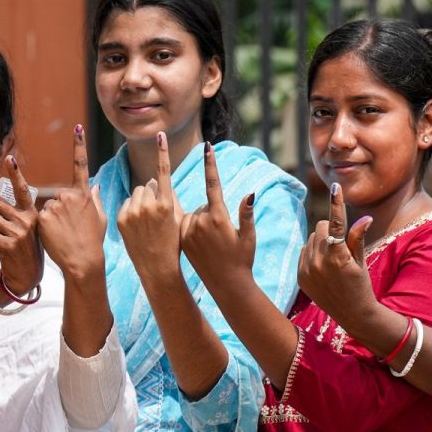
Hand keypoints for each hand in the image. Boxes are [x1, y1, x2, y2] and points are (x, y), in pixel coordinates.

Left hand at [0, 154, 42, 294]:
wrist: (27, 276)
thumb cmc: (24, 251)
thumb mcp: (26, 230)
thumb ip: (14, 214)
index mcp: (32, 214)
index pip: (22, 189)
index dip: (16, 173)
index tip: (10, 158)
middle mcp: (27, 221)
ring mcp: (19, 233)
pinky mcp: (8, 244)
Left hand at [39, 124, 106, 279]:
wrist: (83, 261)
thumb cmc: (93, 241)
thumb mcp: (100, 218)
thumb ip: (95, 200)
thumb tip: (95, 185)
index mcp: (85, 195)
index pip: (81, 164)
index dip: (79, 145)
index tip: (78, 127)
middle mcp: (69, 196)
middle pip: (59, 196)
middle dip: (61, 209)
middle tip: (69, 227)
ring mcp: (56, 205)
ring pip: (48, 206)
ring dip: (52, 218)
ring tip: (63, 234)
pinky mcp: (43, 216)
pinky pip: (40, 216)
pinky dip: (44, 225)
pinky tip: (54, 236)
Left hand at [117, 131, 183, 278]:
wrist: (157, 267)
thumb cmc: (173, 242)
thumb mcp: (179, 218)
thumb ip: (169, 196)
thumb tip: (156, 179)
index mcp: (166, 204)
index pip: (163, 172)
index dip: (162, 152)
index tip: (160, 135)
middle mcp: (148, 206)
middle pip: (147, 185)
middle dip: (152, 193)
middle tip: (156, 213)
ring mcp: (133, 213)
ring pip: (136, 193)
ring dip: (141, 200)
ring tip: (147, 220)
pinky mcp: (120, 219)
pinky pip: (126, 203)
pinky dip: (131, 209)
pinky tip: (137, 225)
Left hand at [181, 141, 256, 285]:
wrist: (226, 284)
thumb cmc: (242, 259)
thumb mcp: (249, 235)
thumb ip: (246, 213)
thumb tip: (250, 193)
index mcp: (219, 217)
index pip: (214, 184)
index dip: (210, 164)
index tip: (207, 147)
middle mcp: (201, 221)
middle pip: (205, 205)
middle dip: (213, 214)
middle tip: (221, 236)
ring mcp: (188, 230)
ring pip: (194, 215)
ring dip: (201, 223)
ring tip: (210, 244)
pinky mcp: (180, 238)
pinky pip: (184, 223)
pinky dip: (190, 229)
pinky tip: (199, 246)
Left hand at [296, 182, 374, 322]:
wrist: (352, 314)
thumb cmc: (362, 285)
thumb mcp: (361, 261)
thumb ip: (358, 239)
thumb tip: (366, 219)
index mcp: (338, 256)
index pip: (337, 223)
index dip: (337, 203)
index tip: (336, 187)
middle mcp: (319, 262)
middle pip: (322, 226)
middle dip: (332, 230)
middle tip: (342, 246)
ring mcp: (307, 269)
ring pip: (312, 238)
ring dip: (322, 242)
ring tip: (333, 261)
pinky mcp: (300, 276)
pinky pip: (304, 251)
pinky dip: (313, 253)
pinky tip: (323, 268)